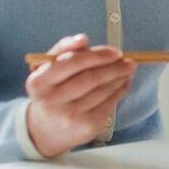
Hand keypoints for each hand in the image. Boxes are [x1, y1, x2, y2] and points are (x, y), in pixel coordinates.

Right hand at [24, 33, 135, 157]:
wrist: (48, 129)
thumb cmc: (52, 90)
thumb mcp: (49, 68)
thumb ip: (65, 49)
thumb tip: (82, 39)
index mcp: (38, 82)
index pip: (71, 63)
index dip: (97, 55)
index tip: (116, 52)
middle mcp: (51, 101)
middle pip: (90, 78)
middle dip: (115, 67)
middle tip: (129, 61)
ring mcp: (69, 116)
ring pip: (103, 90)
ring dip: (120, 77)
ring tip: (128, 69)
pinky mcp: (86, 126)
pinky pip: (109, 104)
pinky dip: (120, 90)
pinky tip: (123, 82)